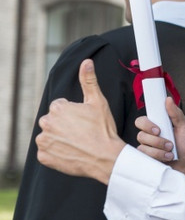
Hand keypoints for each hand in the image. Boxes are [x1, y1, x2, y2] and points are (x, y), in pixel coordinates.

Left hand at [35, 59, 124, 184]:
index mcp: (58, 108)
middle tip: (82, 133)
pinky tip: (71, 152)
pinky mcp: (44, 157)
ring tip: (77, 143)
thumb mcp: (98, 102)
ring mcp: (44, 141)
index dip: (74, 114)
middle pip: (53, 121)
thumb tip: (86, 62)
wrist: (105, 157)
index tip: (84, 122)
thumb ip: (89, 81)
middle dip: (64, 125)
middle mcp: (46, 123)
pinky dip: (56, 153)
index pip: (61, 107)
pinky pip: (47, 152)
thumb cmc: (103, 129)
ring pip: (49, 136)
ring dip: (59, 138)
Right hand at [135, 97, 184, 182]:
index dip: (146, 124)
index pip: (142, 120)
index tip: (158, 129)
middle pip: (140, 133)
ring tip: (171, 151)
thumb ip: (176, 114)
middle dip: (155, 140)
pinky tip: (167, 158)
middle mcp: (150, 137)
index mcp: (158, 126)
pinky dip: (158, 156)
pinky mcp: (147, 159)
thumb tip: (168, 100)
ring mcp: (148, 148)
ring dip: (159, 149)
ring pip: (143, 145)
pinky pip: (144, 156)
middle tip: (169, 143)